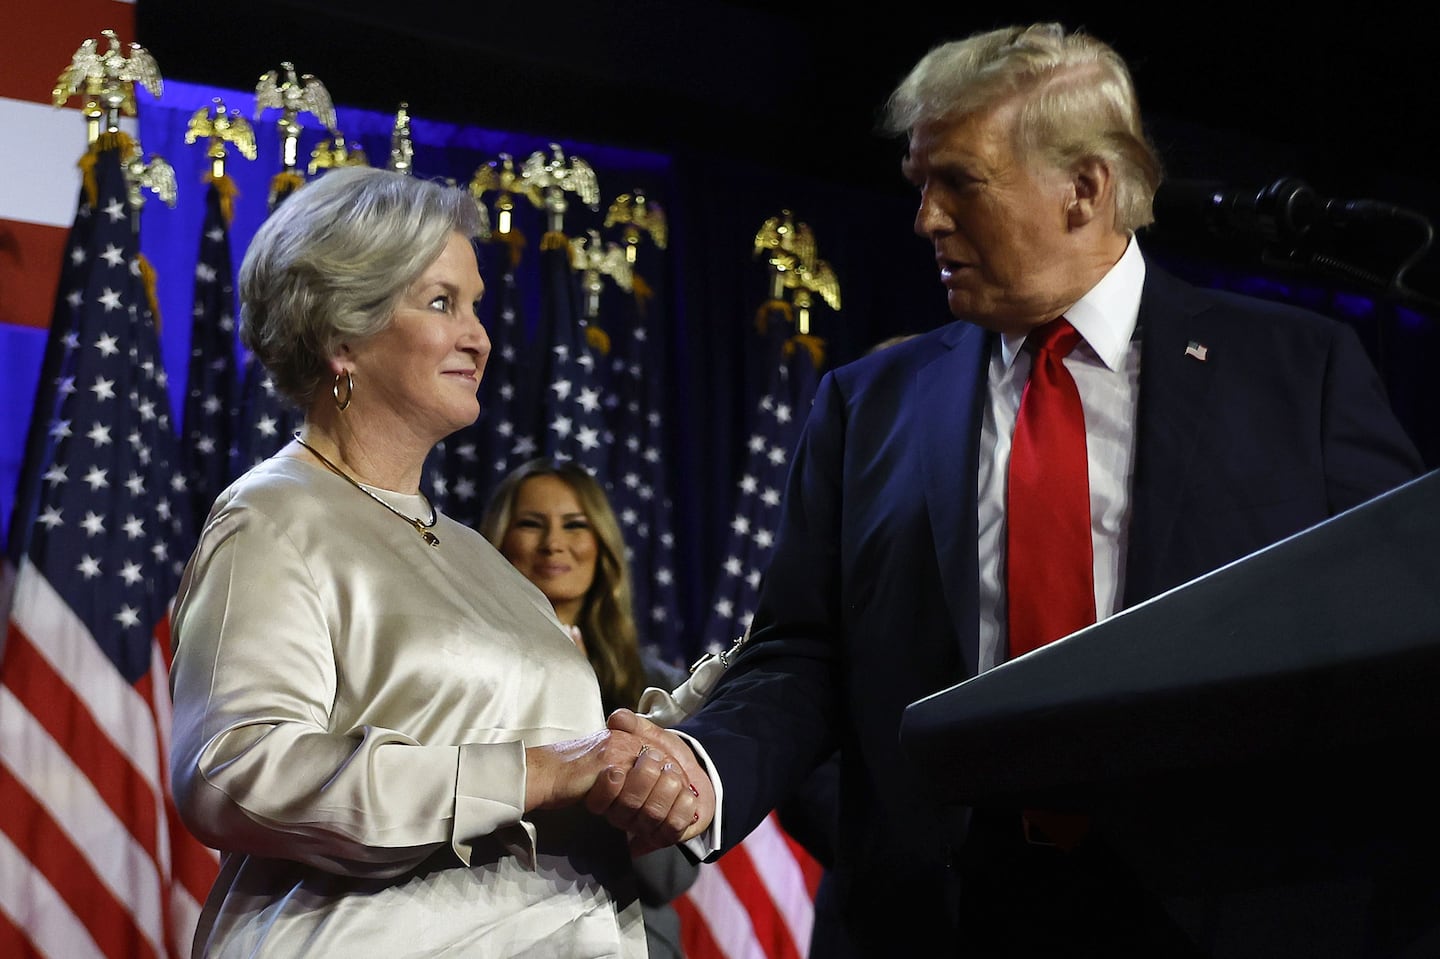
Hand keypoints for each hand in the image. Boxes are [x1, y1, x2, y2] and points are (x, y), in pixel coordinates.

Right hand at [587, 709, 716, 854]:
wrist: (693, 771)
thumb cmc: (663, 755)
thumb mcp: (646, 734)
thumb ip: (631, 724)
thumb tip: (617, 718)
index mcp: (612, 788)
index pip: (602, 795)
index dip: (617, 781)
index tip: (633, 764)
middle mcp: (622, 812)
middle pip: (631, 802)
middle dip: (651, 776)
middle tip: (661, 762)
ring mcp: (642, 826)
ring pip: (652, 814)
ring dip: (669, 788)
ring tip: (673, 775)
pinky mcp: (664, 835)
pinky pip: (672, 827)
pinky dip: (684, 807)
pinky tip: (687, 795)